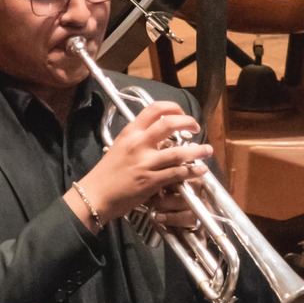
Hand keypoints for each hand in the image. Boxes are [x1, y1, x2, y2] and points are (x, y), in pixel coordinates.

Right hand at [71, 99, 210, 227]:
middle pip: (169, 124)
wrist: (95, 194)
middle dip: (188, 122)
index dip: (173, 108)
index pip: (154, 109)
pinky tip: (199, 170)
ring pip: (179, 152)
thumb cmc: (106, 173)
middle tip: (196, 127)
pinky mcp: (151, 181)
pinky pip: (177, 173)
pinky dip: (191, 171)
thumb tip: (158, 135)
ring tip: (207, 150)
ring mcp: (145, 162)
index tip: (182, 114)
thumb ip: (138, 139)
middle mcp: (138, 143)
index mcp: (130, 132)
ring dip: (197, 151)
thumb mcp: (119, 147)